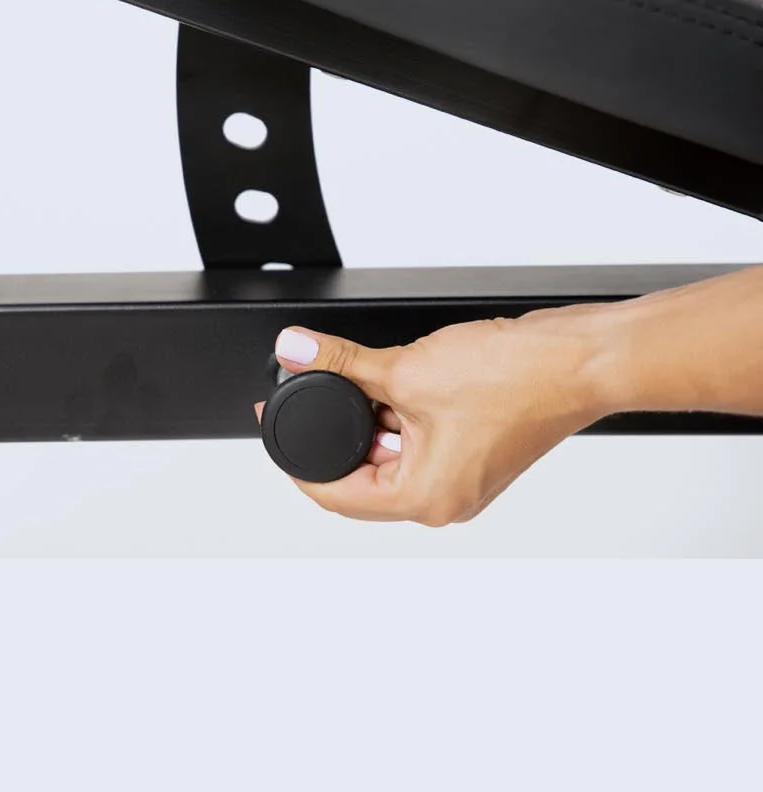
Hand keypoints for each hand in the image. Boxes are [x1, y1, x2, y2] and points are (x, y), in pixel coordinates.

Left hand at [255, 305, 614, 523]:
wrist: (578, 359)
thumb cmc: (515, 378)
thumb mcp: (408, 369)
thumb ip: (342, 363)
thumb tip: (296, 350)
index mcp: (425, 500)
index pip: (336, 496)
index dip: (297, 459)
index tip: (272, 424)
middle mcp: (446, 501)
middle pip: (363, 476)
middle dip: (335, 429)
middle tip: (309, 386)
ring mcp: (464, 479)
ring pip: (392, 454)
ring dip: (370, 418)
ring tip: (363, 374)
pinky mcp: (477, 452)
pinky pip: (420, 442)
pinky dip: (400, 415)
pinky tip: (397, 377)